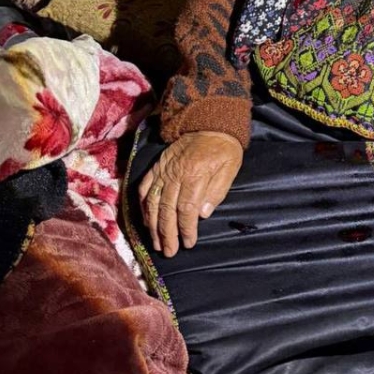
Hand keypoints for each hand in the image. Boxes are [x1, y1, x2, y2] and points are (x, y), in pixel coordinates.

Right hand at [138, 131, 242, 256]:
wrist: (210, 122)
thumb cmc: (224, 148)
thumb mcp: (230, 168)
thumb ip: (217, 192)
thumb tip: (202, 214)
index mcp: (196, 174)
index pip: (187, 208)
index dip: (186, 228)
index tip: (188, 243)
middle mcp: (175, 173)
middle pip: (167, 209)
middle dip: (167, 233)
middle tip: (169, 252)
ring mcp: (163, 169)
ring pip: (153, 201)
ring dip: (153, 225)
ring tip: (156, 243)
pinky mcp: (157, 166)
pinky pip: (145, 187)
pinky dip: (143, 205)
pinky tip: (146, 220)